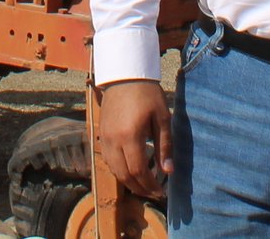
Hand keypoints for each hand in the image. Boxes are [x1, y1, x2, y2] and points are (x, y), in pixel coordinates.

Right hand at [97, 78, 172, 198]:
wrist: (124, 74)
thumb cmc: (147, 93)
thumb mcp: (162, 118)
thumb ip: (164, 146)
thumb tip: (168, 171)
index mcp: (130, 136)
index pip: (139, 171)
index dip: (150, 185)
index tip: (161, 192)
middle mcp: (114, 140)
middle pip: (124, 175)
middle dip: (140, 188)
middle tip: (154, 193)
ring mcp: (104, 137)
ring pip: (114, 170)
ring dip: (128, 182)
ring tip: (144, 185)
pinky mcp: (101, 133)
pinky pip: (108, 160)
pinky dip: (119, 170)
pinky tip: (131, 171)